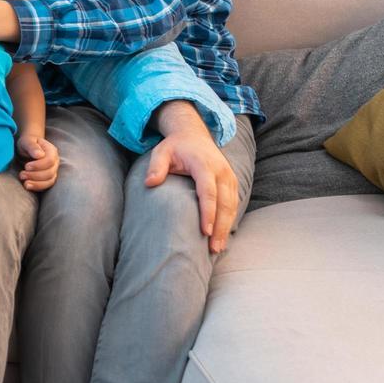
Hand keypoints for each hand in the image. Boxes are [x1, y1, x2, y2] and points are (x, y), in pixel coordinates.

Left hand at [16, 133, 59, 191]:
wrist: (27, 148)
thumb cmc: (27, 143)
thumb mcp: (27, 141)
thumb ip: (32, 146)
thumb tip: (40, 155)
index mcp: (52, 151)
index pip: (50, 161)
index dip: (38, 165)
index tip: (26, 166)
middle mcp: (55, 161)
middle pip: (50, 172)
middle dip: (35, 175)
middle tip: (21, 174)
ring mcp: (53, 170)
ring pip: (50, 181)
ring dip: (36, 183)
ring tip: (24, 183)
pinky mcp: (49, 178)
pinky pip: (46, 185)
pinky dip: (37, 187)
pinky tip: (27, 186)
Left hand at [144, 116, 238, 253]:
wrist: (194, 134)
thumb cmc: (175, 147)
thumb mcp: (161, 152)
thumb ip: (156, 167)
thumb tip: (149, 183)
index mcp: (204, 165)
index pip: (208, 192)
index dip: (208, 212)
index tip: (205, 231)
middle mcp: (221, 171)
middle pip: (225, 203)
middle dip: (220, 227)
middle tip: (213, 248)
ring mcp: (229, 177)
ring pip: (232, 205)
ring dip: (226, 227)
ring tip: (218, 247)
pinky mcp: (232, 182)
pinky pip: (234, 204)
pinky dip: (230, 220)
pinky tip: (223, 236)